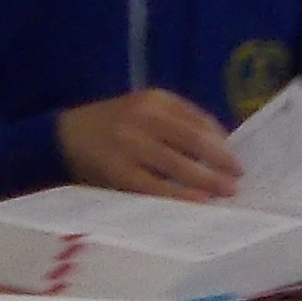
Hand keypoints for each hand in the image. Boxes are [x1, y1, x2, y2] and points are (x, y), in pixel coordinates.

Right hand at [58, 90, 241, 199]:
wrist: (63, 136)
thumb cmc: (113, 129)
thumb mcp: (143, 113)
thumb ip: (176, 125)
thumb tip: (220, 149)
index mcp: (154, 99)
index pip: (198, 120)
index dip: (222, 141)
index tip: (238, 160)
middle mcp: (143, 115)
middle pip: (193, 140)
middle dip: (220, 162)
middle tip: (238, 179)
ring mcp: (129, 141)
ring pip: (178, 164)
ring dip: (206, 180)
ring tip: (225, 193)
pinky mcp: (117, 168)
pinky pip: (154, 185)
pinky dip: (178, 194)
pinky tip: (196, 202)